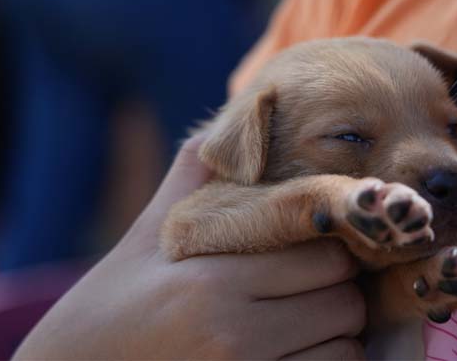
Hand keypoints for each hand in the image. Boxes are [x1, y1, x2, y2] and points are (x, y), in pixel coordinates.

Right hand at [14, 135, 365, 359]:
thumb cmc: (113, 302)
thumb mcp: (146, 236)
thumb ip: (191, 176)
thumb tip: (227, 119)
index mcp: (211, 279)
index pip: (324, 256)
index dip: (329, 249)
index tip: (315, 247)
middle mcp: (232, 332)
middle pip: (343, 303)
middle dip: (337, 291)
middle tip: (312, 287)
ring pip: (344, 348)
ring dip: (335, 335)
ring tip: (303, 323)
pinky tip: (295, 352)